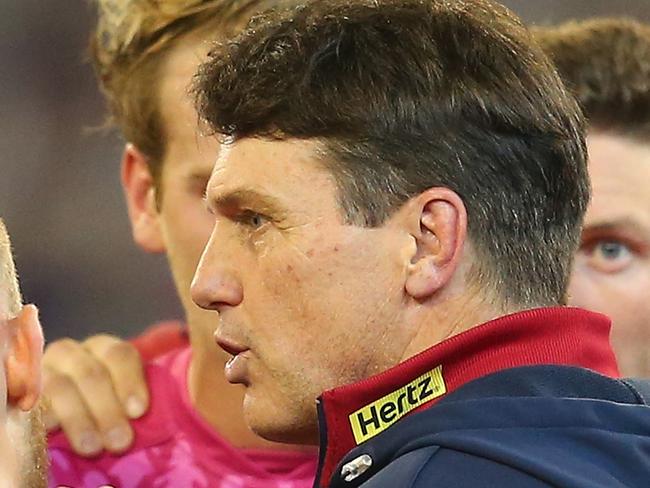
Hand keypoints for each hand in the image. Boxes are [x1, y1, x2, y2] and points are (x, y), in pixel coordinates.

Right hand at [43, 334, 148, 456]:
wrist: (68, 407)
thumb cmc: (106, 404)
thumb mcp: (122, 396)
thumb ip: (133, 400)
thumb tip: (141, 415)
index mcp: (103, 348)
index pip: (119, 354)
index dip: (130, 381)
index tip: (138, 411)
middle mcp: (72, 353)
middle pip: (91, 373)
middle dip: (107, 410)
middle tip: (120, 442)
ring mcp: (45, 370)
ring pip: (61, 388)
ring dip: (79, 420)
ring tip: (93, 448)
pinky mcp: (26, 392)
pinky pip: (34, 402)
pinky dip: (47, 418)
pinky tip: (58, 434)